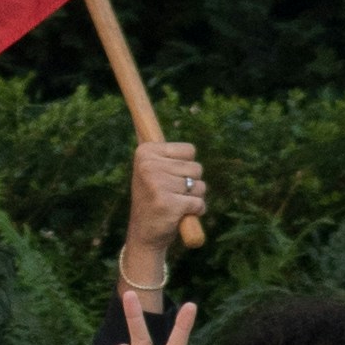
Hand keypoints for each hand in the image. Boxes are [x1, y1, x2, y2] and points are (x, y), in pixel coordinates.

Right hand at [117, 137, 207, 293]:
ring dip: (194, 198)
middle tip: (171, 194)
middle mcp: (148, 166)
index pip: (189, 150)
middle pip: (196, 167)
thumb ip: (168, 153)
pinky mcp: (169, 204)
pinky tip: (181, 215)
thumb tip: (158, 109)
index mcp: (144, 152)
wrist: (144, 235)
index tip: (167, 177)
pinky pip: (199, 202)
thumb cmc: (155, 199)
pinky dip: (197, 211)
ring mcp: (158, 184)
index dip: (185, 167)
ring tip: (175, 204)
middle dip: (192, 183)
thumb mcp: (154, 170)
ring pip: (200, 185)